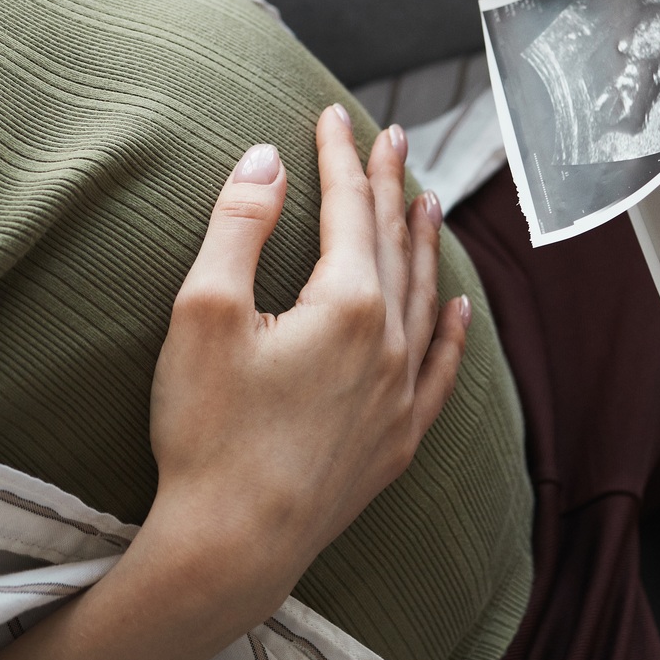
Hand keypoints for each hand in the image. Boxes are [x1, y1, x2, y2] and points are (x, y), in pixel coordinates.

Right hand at [0, 107, 466, 659]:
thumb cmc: (207, 431)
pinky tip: (457, 308)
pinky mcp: (393, 442)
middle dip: (387, 183)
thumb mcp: (202, 312)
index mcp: (345, 305)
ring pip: (422, 297)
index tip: (333, 114)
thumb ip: (238, 226)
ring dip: (422, 243)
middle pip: (393, 243)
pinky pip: (437, 370)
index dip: (338, 156)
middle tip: (390, 136)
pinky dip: (449, 331)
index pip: (347, 209)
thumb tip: (268, 159)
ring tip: (427, 198)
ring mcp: (397, 396)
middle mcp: (387, 343)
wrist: (231, 545)